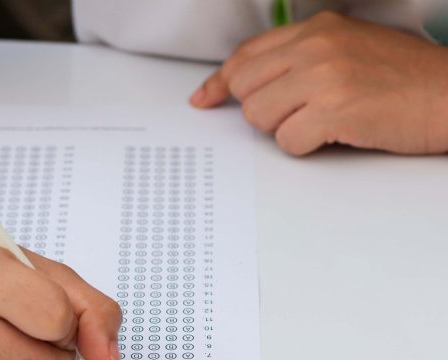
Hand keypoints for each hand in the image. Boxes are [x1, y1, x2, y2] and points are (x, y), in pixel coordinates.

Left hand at [190, 11, 447, 154]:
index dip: (221, 81)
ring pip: (259, 117)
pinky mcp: (335, 110)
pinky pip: (287, 141)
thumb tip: (250, 83)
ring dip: (283, 129)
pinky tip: (334, 134)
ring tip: (320, 121)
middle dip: (262, 109)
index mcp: (316, 30)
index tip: (206, 97)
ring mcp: (324, 77)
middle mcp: (316, 47)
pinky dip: (305, 146)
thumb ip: (299, 57)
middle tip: (295, 112)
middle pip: (246, 89)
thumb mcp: (348, 47)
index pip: (246, 55)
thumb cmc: (404, 77)